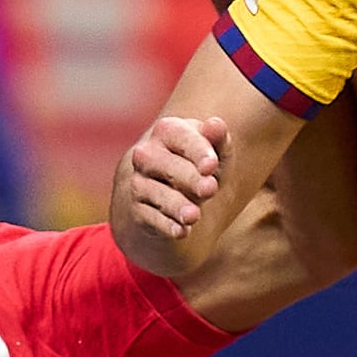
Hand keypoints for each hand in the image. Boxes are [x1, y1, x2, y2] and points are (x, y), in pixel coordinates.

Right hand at [119, 112, 227, 248]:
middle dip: (189, 177)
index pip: (180, 136)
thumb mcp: (214, 153)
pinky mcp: (138, 211)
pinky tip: (182, 231)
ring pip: (155, 192)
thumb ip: (218, 139)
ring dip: (176, 204)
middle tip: (210, 189)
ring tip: (195, 215)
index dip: (197, 150)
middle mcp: (147, 155)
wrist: (172, 197)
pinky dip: (166, 225)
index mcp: (167, 132)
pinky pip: (150, 218)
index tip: (212, 165)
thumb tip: (215, 124)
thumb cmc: (199, 167)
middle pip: (165, 165)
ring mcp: (139, 183)